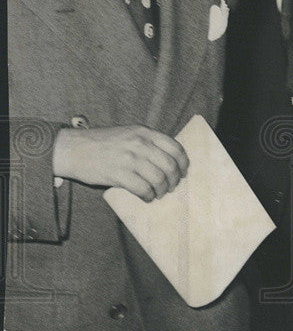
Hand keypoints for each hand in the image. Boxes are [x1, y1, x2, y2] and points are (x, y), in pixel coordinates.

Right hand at [53, 125, 188, 201]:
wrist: (72, 149)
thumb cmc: (100, 143)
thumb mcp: (128, 134)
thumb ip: (147, 142)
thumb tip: (168, 160)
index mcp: (144, 132)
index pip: (175, 147)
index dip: (183, 162)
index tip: (183, 172)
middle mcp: (139, 144)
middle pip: (170, 165)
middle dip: (174, 180)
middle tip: (171, 186)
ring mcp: (129, 159)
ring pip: (159, 179)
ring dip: (162, 190)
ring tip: (158, 193)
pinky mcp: (119, 174)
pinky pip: (143, 189)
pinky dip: (148, 196)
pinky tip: (146, 197)